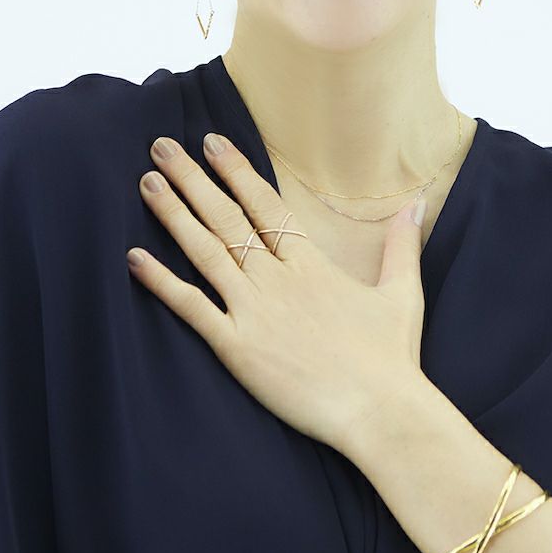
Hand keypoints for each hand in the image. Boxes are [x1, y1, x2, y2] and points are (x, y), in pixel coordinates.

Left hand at [126, 131, 428, 455]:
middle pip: (228, 217)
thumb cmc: (392, 356)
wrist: (380, 410)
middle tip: (161, 147)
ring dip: (174, 215)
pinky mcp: (238, 347)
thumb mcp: (404, 292)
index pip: (266, 205)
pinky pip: (192, 308)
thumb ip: (401, 243)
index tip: (212, 142)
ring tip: (147, 183)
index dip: (236, 171)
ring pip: (206, 251)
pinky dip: (162, 282)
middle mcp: (278, 278)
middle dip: (193, 179)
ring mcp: (254, 311)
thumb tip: (417, 202)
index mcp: (312, 263)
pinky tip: (134, 258)